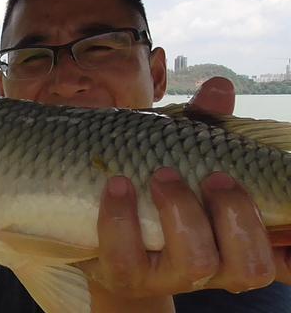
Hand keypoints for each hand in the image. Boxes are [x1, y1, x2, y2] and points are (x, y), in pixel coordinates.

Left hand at [79, 77, 290, 297]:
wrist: (93, 222)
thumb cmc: (150, 187)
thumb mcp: (179, 153)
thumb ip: (203, 124)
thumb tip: (219, 87)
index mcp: (234, 243)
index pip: (278, 260)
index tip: (290, 228)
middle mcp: (212, 269)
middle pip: (248, 263)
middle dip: (235, 213)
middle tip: (212, 177)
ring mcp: (167, 276)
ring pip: (197, 263)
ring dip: (182, 212)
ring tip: (161, 176)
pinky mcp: (123, 275)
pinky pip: (127, 257)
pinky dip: (122, 218)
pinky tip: (116, 186)